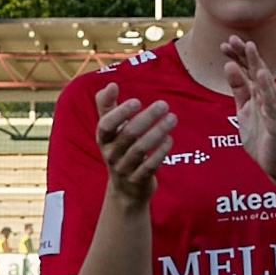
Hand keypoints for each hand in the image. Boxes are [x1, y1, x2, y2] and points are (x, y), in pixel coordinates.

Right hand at [94, 84, 173, 202]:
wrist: (125, 190)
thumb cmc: (119, 151)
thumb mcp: (109, 131)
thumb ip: (107, 106)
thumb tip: (110, 84)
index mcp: (103, 139)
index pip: (106, 125)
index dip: (120, 113)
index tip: (137, 100)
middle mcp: (111, 154)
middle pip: (128, 135)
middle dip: (147, 118)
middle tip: (164, 104)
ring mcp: (124, 169)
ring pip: (140, 149)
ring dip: (158, 131)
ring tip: (172, 118)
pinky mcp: (138, 180)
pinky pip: (150, 165)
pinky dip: (161, 151)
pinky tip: (170, 139)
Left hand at [225, 37, 275, 181]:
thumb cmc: (261, 134)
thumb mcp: (244, 109)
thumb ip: (238, 89)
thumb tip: (229, 66)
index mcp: (260, 92)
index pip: (248, 69)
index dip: (237, 56)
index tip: (224, 43)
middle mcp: (270, 96)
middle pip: (258, 70)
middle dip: (246, 54)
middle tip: (234, 38)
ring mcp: (274, 108)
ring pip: (266, 84)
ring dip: (258, 66)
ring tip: (250, 50)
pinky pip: (271, 106)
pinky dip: (266, 92)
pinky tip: (261, 80)